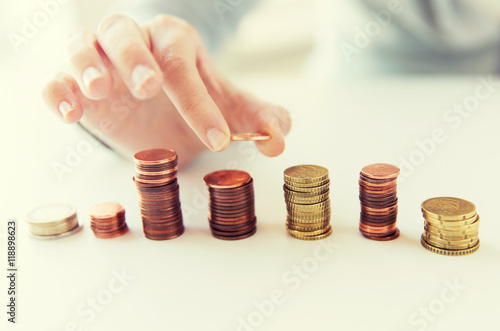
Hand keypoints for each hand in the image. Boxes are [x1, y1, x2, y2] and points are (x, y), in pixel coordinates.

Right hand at [42, 14, 290, 164]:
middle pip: (126, 35)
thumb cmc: (193, 106)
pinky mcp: (73, 84)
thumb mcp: (229, 112)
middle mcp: (135, 42)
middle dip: (135, 59)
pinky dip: (57, 91)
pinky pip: (55, 78)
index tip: (218, 140)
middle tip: (149, 87)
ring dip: (87, 64)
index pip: (183, 65)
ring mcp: (100, 60)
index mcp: (174, 42)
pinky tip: (71, 113)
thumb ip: (259, 120)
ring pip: (82, 45)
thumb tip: (278, 140)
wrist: (159, 118)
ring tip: (100, 90)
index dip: (200, 103)